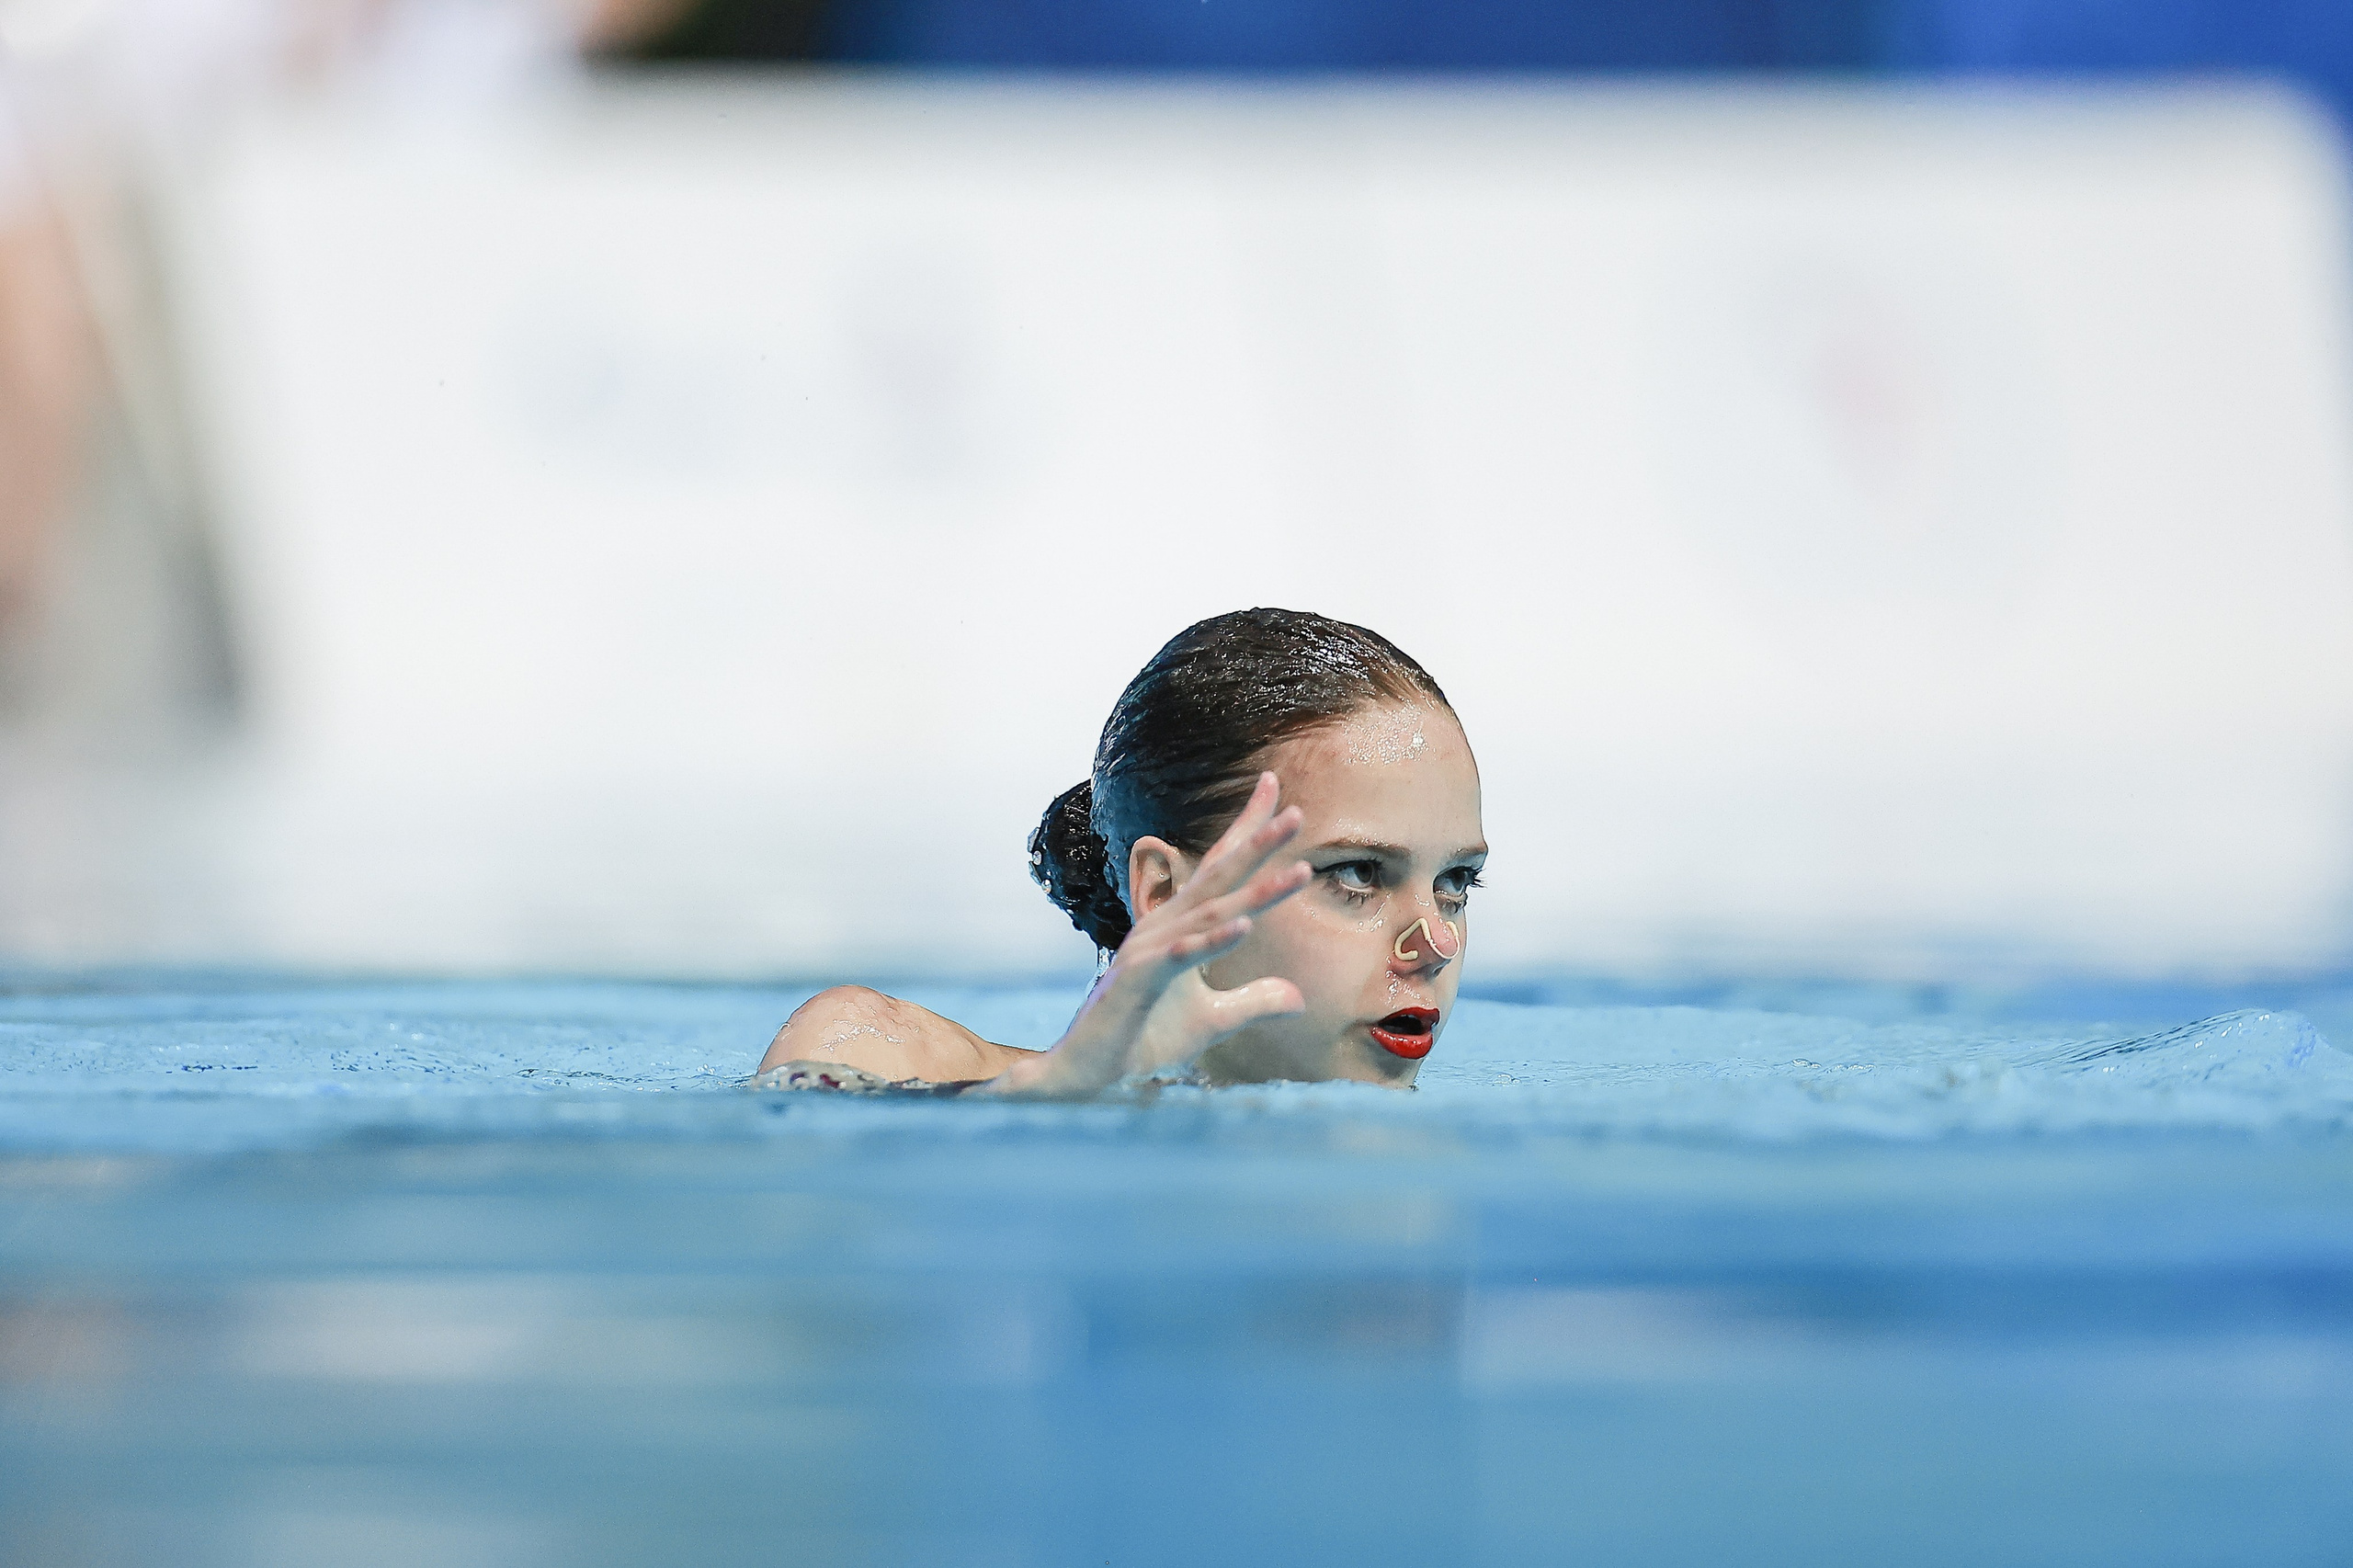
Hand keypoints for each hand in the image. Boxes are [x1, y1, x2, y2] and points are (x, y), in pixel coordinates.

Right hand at [981, 773, 1310, 1096]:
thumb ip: (1253, 1003)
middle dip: (1257, 843)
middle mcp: (1163, 928)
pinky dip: (1213, 940)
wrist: (1088, 1074)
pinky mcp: (1139, 981)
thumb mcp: (1213, 1021)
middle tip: (1296, 814)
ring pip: (1210, 913)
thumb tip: (1297, 997)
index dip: (1248, 834)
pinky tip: (1245, 925)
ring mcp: (1149, 952)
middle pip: (1218, 877)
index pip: (1219, 873)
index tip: (1278, 796)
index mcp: (1178, 928)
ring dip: (1256, 891)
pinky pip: (1181, 955)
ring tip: (1299, 871)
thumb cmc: (1143, 1039)